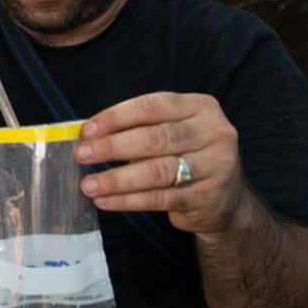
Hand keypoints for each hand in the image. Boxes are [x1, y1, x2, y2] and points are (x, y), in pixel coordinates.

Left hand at [75, 92, 245, 236]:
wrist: (225, 200)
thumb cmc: (186, 157)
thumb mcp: (172, 132)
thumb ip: (138, 128)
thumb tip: (89, 135)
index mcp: (201, 107)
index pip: (152, 106)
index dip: (116, 117)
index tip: (87, 130)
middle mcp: (214, 132)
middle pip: (155, 138)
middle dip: (112, 146)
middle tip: (82, 155)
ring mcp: (215, 166)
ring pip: (157, 171)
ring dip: (117, 179)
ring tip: (88, 184)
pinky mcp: (207, 197)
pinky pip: (160, 198)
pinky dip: (128, 200)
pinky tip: (105, 201)